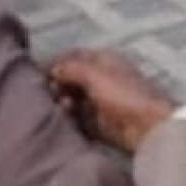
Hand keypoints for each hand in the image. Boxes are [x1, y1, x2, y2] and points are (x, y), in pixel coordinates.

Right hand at [46, 49, 175, 153]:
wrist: (149, 128)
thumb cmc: (124, 94)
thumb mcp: (94, 74)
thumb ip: (70, 68)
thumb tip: (51, 70)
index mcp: (103, 60)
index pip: (72, 57)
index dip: (54, 63)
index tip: (36, 75)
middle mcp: (102, 79)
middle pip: (70, 80)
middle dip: (56, 86)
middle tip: (47, 95)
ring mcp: (102, 102)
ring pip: (73, 101)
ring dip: (63, 105)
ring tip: (60, 109)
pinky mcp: (102, 124)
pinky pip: (80, 121)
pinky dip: (71, 121)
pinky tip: (65, 123)